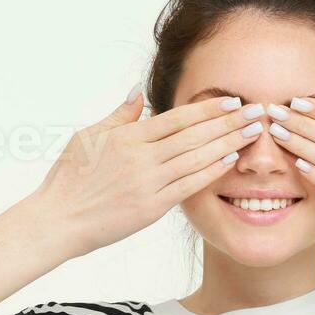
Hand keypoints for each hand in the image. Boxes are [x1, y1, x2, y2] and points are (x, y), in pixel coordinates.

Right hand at [16, 90, 266, 258]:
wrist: (58, 220)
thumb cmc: (69, 179)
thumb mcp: (87, 137)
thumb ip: (117, 116)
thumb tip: (138, 93)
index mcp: (126, 137)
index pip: (176, 118)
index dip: (207, 108)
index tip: (232, 101)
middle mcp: (141, 157)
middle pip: (194, 135)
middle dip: (228, 122)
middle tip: (256, 111)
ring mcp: (148, 183)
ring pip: (196, 158)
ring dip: (228, 143)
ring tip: (252, 133)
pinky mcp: (151, 207)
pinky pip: (188, 186)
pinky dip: (210, 172)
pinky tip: (229, 161)